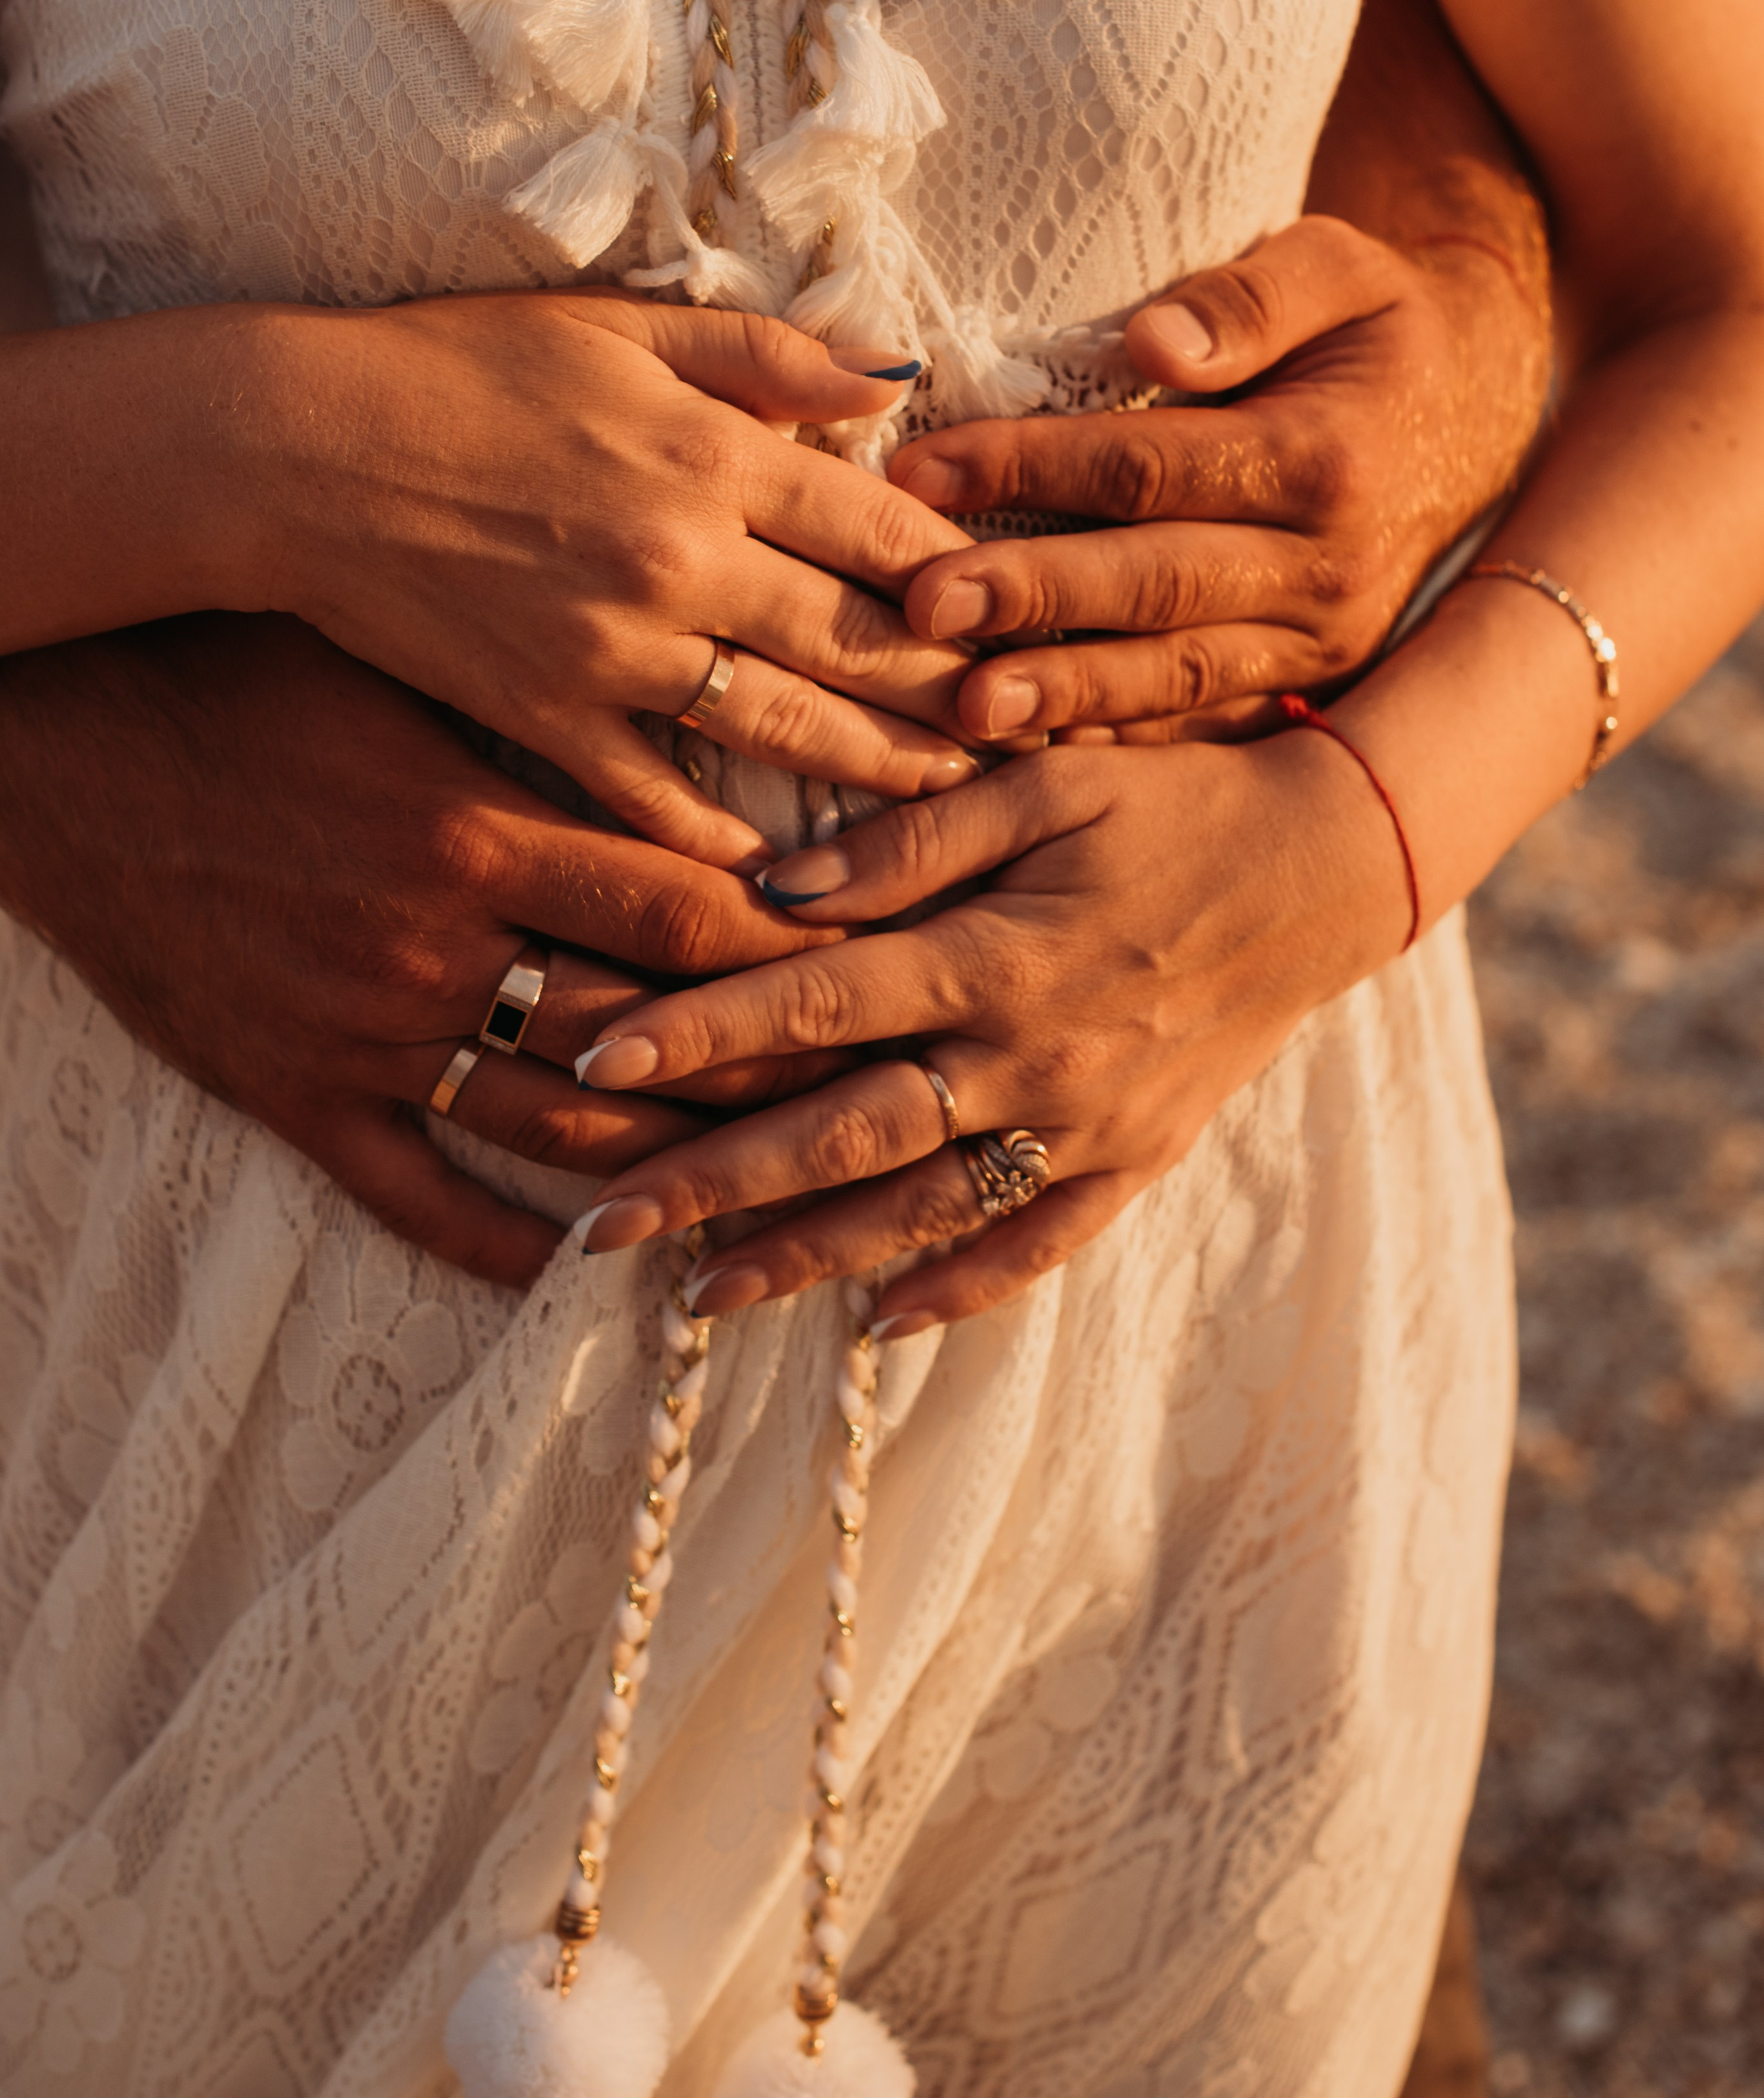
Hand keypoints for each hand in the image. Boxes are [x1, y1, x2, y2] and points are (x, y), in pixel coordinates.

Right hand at [0, 616, 857, 1287]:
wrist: (54, 748)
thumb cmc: (238, 667)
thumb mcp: (404, 654)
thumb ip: (545, 688)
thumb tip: (697, 679)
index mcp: (470, 823)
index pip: (683, 910)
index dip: (798, 944)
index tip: (884, 953)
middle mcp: (428, 944)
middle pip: (649, 1035)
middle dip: (771, 1068)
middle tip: (875, 1089)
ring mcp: (359, 1033)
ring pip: (557, 1130)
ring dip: (673, 1167)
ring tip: (774, 1184)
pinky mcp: (287, 1091)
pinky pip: (411, 1194)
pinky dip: (501, 1240)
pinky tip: (581, 1266)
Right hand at [71, 286, 985, 870]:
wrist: (298, 446)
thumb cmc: (459, 368)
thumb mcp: (620, 327)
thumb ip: (764, 355)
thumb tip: (888, 377)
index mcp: (716, 454)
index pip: (887, 526)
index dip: (972, 579)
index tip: (1031, 619)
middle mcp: (685, 558)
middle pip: (861, 640)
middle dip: (959, 691)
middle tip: (1035, 735)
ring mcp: (614, 648)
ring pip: (785, 727)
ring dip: (880, 769)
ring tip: (952, 804)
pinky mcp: (543, 713)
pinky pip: (653, 794)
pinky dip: (720, 838)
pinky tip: (782, 874)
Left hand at [570, 735, 1411, 1326]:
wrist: (1334, 868)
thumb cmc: (1176, 801)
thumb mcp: (1047, 781)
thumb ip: (911, 837)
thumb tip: (772, 891)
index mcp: (996, 954)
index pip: (815, 1005)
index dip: (698, 1036)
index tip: (592, 1067)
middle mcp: (1031, 1058)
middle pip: (843, 1136)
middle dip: (712, 1184)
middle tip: (596, 1228)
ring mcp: (1085, 1126)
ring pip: (921, 1211)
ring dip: (805, 1258)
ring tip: (694, 1298)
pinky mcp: (1137, 1160)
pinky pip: (1038, 1246)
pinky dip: (959, 1291)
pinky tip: (879, 1327)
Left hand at [890, 213, 1550, 744]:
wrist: (1476, 419)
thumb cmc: (1377, 330)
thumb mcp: (1340, 268)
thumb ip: (1250, 296)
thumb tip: (1155, 344)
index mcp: (1327, 460)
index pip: (1150, 466)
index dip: (1031, 467)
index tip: (922, 470)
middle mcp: (1328, 569)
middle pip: (1155, 584)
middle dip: (1031, 596)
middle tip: (919, 604)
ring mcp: (1319, 644)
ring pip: (1175, 675)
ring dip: (1066, 694)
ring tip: (966, 708)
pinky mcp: (1304, 687)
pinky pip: (1199, 724)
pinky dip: (1117, 743)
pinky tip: (1033, 757)